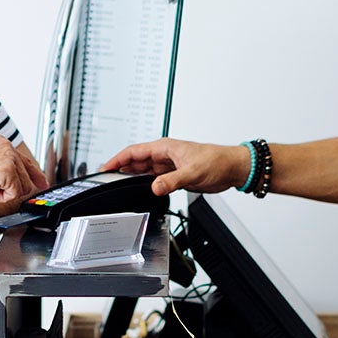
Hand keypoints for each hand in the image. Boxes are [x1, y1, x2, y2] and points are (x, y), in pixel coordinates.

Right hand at [0, 135, 46, 202]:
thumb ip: (3, 167)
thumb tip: (20, 179)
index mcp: (1, 143)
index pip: (25, 160)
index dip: (35, 174)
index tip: (43, 182)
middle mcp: (7, 147)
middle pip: (26, 177)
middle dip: (12, 188)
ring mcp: (8, 158)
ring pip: (23, 186)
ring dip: (4, 192)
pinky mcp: (7, 171)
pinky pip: (15, 193)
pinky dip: (1, 197)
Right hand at [101, 138, 248, 194]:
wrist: (232, 168)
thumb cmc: (217, 161)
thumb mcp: (192, 172)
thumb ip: (172, 181)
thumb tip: (155, 187)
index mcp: (165, 147)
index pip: (134, 151)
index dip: (118, 159)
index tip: (105, 167)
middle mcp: (164, 155)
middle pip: (135, 160)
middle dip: (120, 168)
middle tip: (105, 178)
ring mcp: (169, 166)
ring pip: (144, 170)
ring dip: (131, 176)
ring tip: (116, 183)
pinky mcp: (174, 175)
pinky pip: (154, 179)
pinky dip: (144, 183)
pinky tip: (139, 189)